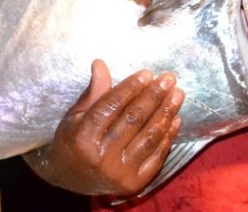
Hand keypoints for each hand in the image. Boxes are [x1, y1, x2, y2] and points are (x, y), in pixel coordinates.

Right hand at [24, 59, 183, 195]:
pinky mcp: (134, 183)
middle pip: (133, 120)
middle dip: (154, 96)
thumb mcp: (75, 116)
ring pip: (148, 137)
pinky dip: (168, 137)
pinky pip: (156, 157)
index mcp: (82, 137)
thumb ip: (93, 92)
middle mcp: (101, 156)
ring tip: (177, 94)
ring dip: (166, 113)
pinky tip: (175, 119)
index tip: (147, 73)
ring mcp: (119, 172)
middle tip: (169, 79)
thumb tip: (100, 64)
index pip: (111, 107)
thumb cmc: (72, 141)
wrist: (71, 180)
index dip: (130, 88)